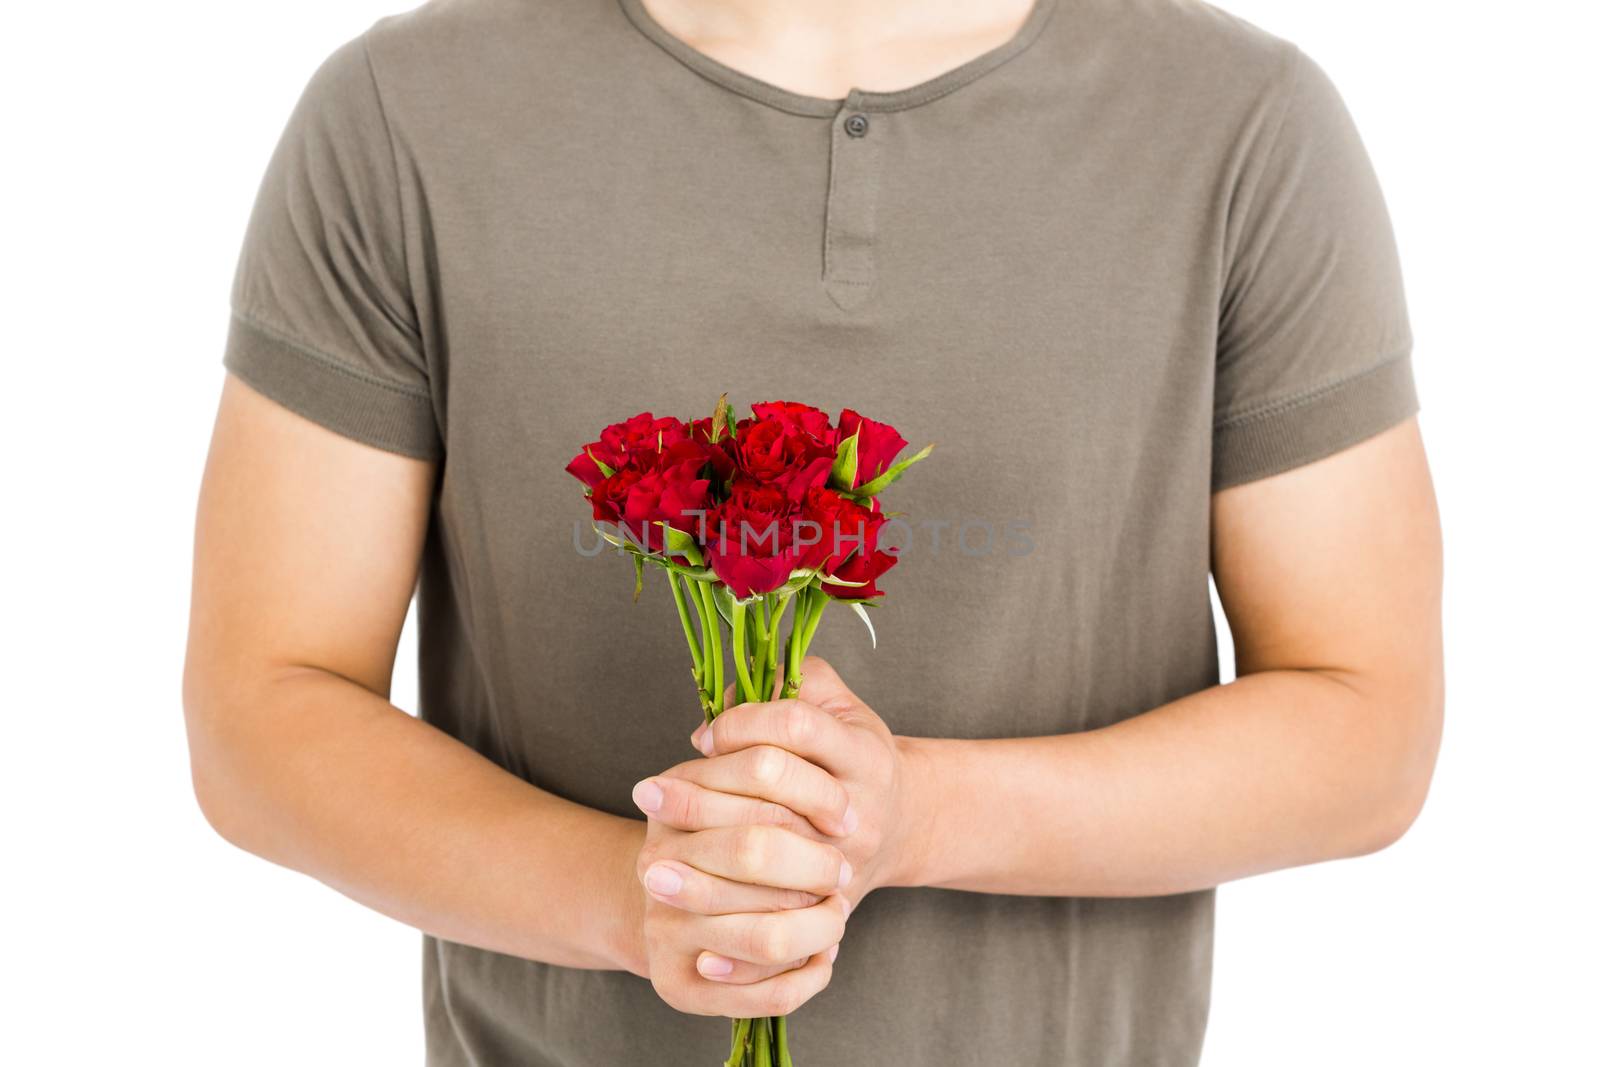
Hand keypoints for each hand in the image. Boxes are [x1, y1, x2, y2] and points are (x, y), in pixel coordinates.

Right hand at [630, 792, 848, 1015]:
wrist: (672, 907)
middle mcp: (658, 864)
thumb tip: (846, 820)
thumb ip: (781, 782)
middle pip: (755, 852)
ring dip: (822, 925)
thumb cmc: (727, 843)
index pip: (758, 774)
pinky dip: (812, 975)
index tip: (846, 820)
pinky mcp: (677, 985)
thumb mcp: (740, 797)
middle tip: (842, 873)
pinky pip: (770, 992)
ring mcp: (663, 929)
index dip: (816, 796)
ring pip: (769, 936)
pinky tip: (821, 954)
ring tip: (835, 912)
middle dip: (817, 866)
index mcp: (673, 801)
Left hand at [665, 656, 922, 908]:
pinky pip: (767, 907)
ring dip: (697, 843)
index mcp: (863, 754)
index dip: (742, 723)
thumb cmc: (854, 758)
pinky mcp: (826, 904)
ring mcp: (845, 858)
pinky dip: (719, 904)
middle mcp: (859, 807)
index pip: (795, 725)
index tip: (706, 736)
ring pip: (764, 847)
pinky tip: (680, 897)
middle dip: (705, 782)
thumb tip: (717, 712)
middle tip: (655, 789)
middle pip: (773, 780)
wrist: (901, 828)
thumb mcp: (838, 708)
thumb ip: (789, 683)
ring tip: (651, 843)